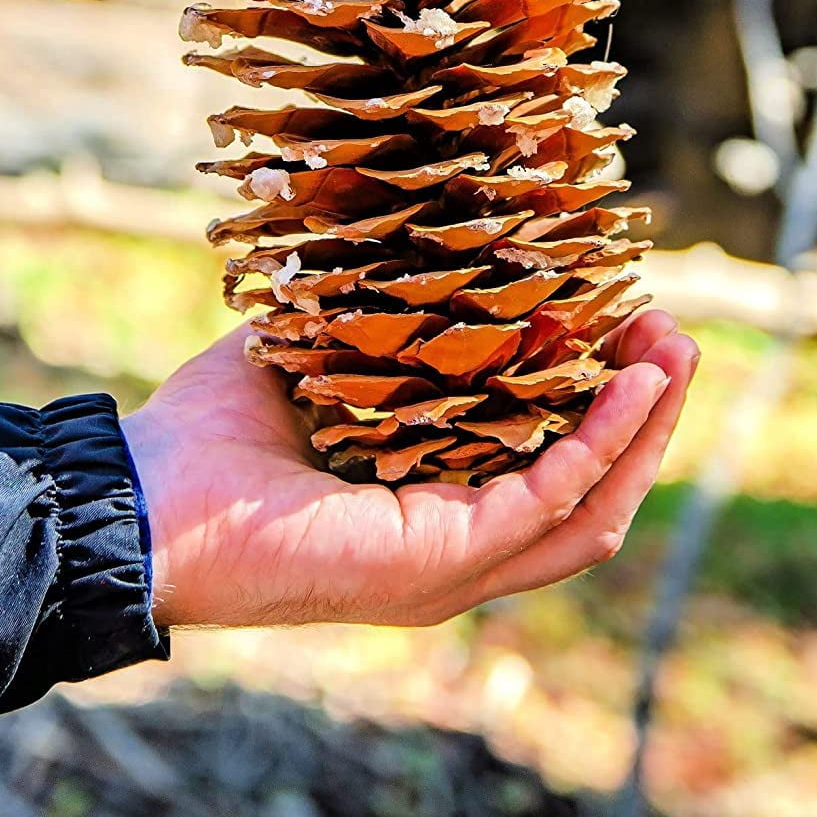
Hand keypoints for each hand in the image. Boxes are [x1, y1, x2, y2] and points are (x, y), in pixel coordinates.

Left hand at [121, 309, 697, 628]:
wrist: (143, 497)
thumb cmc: (210, 438)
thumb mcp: (314, 365)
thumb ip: (367, 329)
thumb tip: (404, 252)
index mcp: (428, 507)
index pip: (544, 467)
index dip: (596, 405)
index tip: (618, 320)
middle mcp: (455, 547)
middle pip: (591, 491)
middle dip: (644, 414)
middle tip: (669, 331)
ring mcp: (455, 564)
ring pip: (594, 505)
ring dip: (645, 427)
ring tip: (674, 348)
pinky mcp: (443, 558)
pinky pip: (551, 497)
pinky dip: (602, 439)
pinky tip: (631, 378)